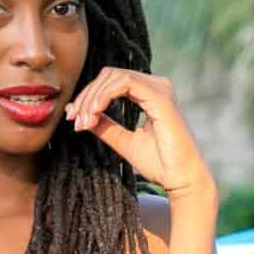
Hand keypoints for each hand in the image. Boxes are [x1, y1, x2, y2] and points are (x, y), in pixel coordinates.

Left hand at [62, 68, 216, 202]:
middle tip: (75, 120)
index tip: (73, 118)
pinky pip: (125, 83)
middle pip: (110, 75)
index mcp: (150, 93)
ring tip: (84, 122)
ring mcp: (161, 89)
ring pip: (114, 77)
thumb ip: (104, 125)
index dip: (88, 96)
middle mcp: (157, 85)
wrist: (180, 179)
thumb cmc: (159, 163)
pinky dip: (104, 96)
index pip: (111, 81)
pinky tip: (94, 114)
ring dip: (92, 98)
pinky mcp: (161, 97)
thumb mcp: (123, 141)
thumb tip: (78, 113)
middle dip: (87, 96)